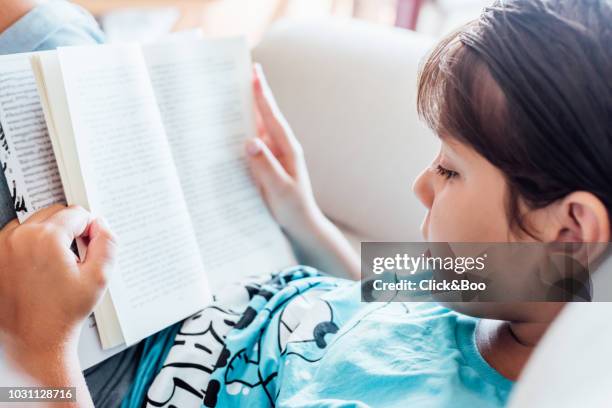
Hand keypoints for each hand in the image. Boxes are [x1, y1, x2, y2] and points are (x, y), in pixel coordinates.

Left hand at [0, 205, 116, 365]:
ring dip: (49, 235)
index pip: (76, 213)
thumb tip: (100, 225)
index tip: (89, 247)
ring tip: (56, 265)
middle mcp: (19, 237)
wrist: (33, 341)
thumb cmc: (61, 315)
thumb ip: (107, 243)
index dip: (90, 229)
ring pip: (35, 223)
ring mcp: (2, 247)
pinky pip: (18, 237)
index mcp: (45, 238)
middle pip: (55, 213)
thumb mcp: (99, 277)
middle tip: (75, 258)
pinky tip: (40, 269)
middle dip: (69, 230)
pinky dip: (31, 245)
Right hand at [246, 64, 322, 233]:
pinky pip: (253, 145)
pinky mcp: (268, 165)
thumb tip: (249, 142)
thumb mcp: (280, 189)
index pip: (272, 117)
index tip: (255, 72)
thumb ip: (265, 166)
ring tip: (231, 91)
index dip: (262, 95)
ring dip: (246, 112)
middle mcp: (281, 148)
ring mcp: (275, 156)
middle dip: (253, 95)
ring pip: (258, 128)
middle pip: (265, 116)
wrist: (302, 226)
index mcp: (288, 149)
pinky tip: (231, 127)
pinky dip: (242, 132)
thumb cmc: (294, 209)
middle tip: (240, 71)